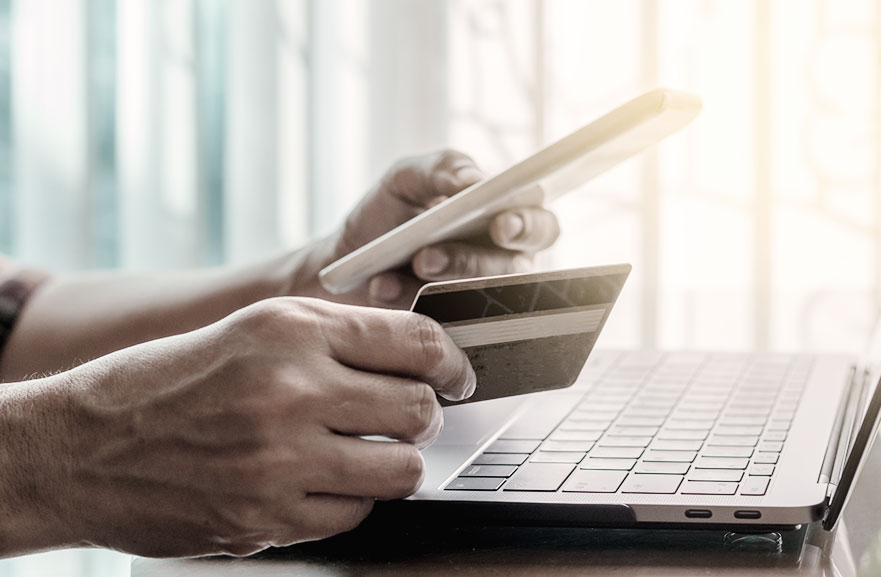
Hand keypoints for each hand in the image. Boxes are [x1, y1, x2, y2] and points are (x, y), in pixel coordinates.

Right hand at [21, 298, 474, 557]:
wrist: (88, 444)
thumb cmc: (176, 379)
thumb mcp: (257, 328)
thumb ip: (339, 336)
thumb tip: (421, 357)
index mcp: (291, 330)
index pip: (414, 341)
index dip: (451, 361)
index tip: (455, 374)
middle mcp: (290, 390)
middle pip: (418, 407)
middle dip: (424, 413)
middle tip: (407, 415)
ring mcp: (279, 459)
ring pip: (400, 468)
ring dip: (394, 461)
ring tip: (370, 451)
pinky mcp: (266, 517)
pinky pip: (355, 514)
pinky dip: (350, 499)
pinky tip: (323, 481)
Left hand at [314, 149, 559, 308]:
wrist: (344, 259)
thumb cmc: (388, 214)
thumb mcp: (408, 178)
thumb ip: (443, 168)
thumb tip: (474, 180)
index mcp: (504, 221)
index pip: (540, 227)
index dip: (529, 228)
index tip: (501, 226)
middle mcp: (498, 264)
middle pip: (511, 271)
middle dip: (470, 262)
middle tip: (430, 257)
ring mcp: (473, 301)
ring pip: (476, 299)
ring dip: (439, 281)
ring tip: (409, 263)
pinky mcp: (445, 329)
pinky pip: (439, 323)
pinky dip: (405, 299)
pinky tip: (382, 286)